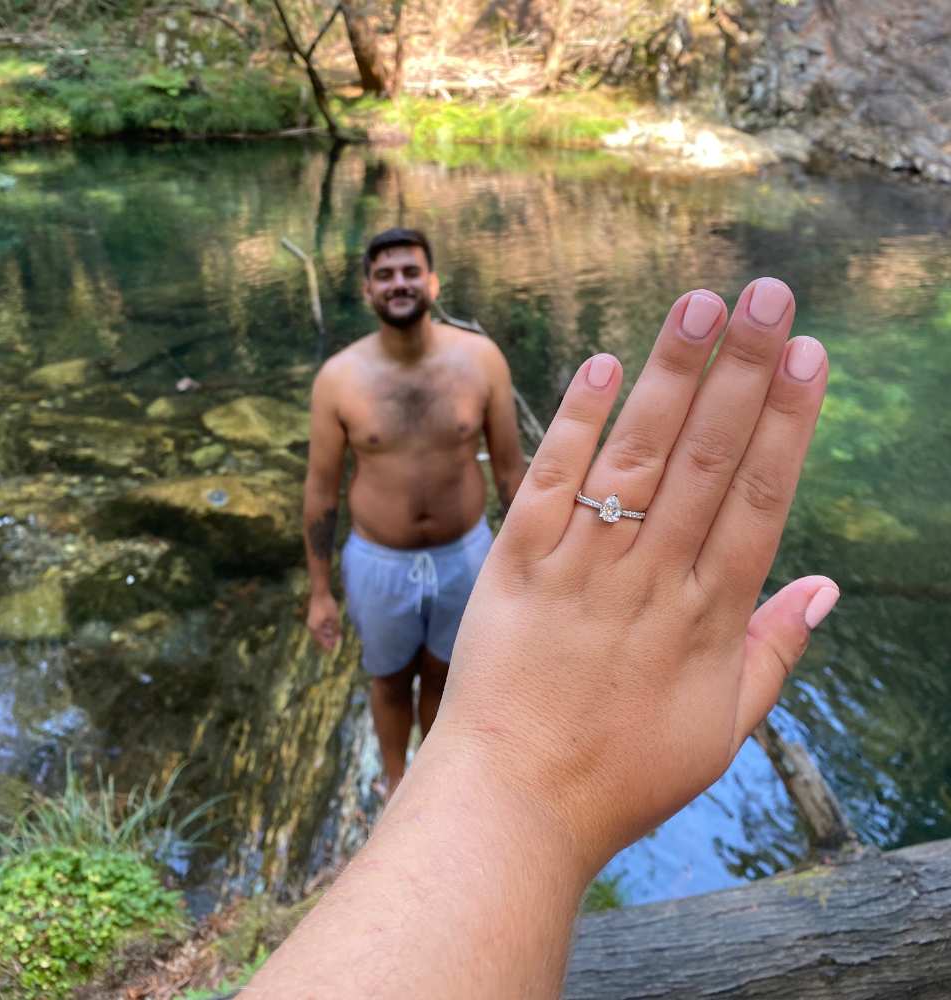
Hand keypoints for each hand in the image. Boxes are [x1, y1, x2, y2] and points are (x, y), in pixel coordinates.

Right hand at [306, 591, 339, 649]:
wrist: (320, 591)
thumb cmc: (327, 605)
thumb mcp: (334, 618)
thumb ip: (335, 629)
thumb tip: (338, 639)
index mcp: (314, 628)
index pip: (321, 641)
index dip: (327, 645)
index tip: (332, 650)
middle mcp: (311, 625)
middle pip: (320, 636)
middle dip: (328, 640)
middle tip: (334, 645)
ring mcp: (312, 620)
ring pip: (320, 630)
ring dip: (327, 634)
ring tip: (335, 636)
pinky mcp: (314, 615)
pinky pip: (319, 625)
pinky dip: (325, 627)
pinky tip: (331, 627)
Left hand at [434, 278, 837, 879]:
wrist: (514, 803)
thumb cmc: (620, 773)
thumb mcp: (721, 728)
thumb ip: (776, 651)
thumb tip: (828, 583)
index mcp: (706, 616)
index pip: (759, 498)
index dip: (787, 422)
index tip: (809, 357)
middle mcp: (649, 579)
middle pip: (705, 458)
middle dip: (743, 372)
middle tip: (770, 296)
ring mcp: (580, 567)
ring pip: (635, 456)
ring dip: (670, 376)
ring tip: (701, 304)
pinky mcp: (515, 565)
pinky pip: (551, 483)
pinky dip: (576, 424)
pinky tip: (602, 366)